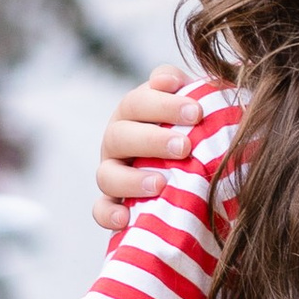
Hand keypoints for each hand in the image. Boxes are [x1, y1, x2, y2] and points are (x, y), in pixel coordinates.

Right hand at [92, 65, 200, 235]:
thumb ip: (191, 88)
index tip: (196, 112)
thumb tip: (175, 79)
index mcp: (134, 112)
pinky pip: (101, 210)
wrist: (196, 172)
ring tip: (161, 183)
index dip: (163, 105)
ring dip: (132, 179)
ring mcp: (112, 173)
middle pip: (120, 135)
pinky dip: (108, 214)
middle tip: (185, 146)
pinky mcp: (112, 205)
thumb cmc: (197, 130)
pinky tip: (125, 218)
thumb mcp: (196, 107)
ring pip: (107, 175)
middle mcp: (118, 140)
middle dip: (152, 140)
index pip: (138, 102)